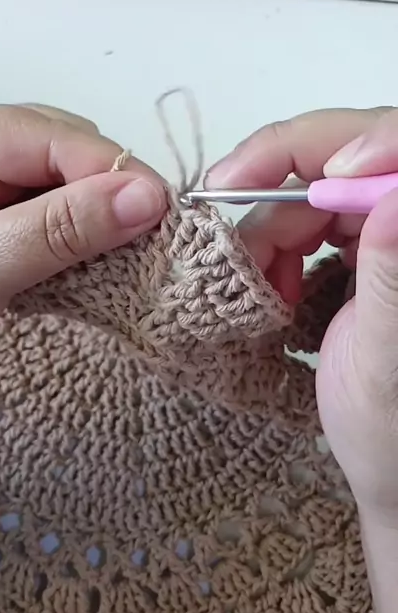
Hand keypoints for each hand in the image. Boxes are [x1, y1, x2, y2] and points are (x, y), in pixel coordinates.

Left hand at [0, 101, 165, 404]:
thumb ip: (54, 230)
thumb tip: (144, 197)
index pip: (42, 134)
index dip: (106, 167)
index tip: (159, 207)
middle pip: (65, 154)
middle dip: (113, 192)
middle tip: (158, 236)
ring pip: (71, 191)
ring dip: (109, 222)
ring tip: (145, 254)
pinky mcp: (6, 238)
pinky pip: (64, 228)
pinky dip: (93, 250)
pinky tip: (114, 268)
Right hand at [206, 106, 397, 516]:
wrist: (385, 468)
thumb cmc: (391, 431)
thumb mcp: (385, 360)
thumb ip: (390, 274)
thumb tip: (390, 191)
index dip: (350, 144)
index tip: (297, 181)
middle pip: (342, 158)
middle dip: (280, 194)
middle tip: (229, 236)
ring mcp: (384, 229)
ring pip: (313, 187)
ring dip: (272, 230)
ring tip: (259, 287)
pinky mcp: (362, 244)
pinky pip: (306, 218)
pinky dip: (276, 246)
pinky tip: (273, 287)